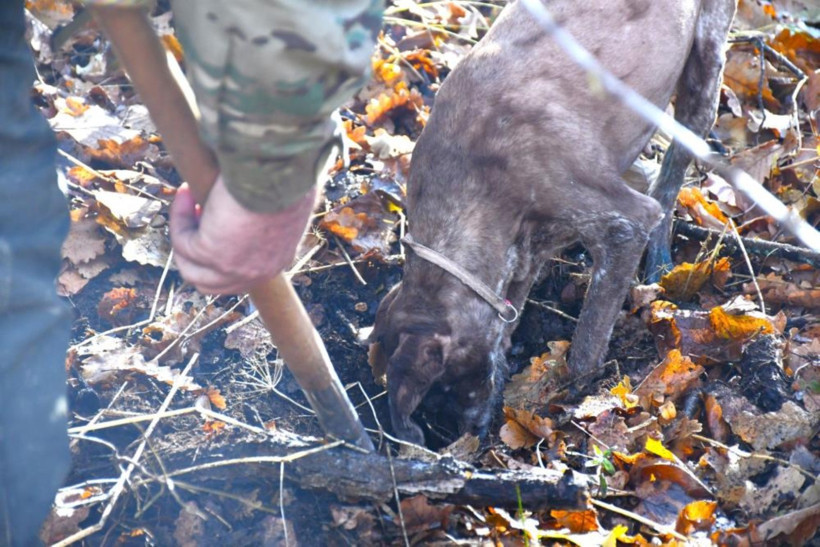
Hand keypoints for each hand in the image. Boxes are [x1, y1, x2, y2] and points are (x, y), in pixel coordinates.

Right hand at [170, 175, 315, 293]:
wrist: (282, 171)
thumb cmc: (288, 177)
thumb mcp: (282, 206)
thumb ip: (266, 217)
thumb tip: (247, 205)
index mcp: (277, 260)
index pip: (242, 275)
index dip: (221, 251)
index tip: (215, 219)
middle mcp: (257, 272)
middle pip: (212, 282)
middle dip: (198, 251)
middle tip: (196, 214)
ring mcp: (233, 268)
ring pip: (192, 270)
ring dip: (183, 237)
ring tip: (187, 202)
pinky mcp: (212, 253)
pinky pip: (183, 242)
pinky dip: (179, 217)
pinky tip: (186, 191)